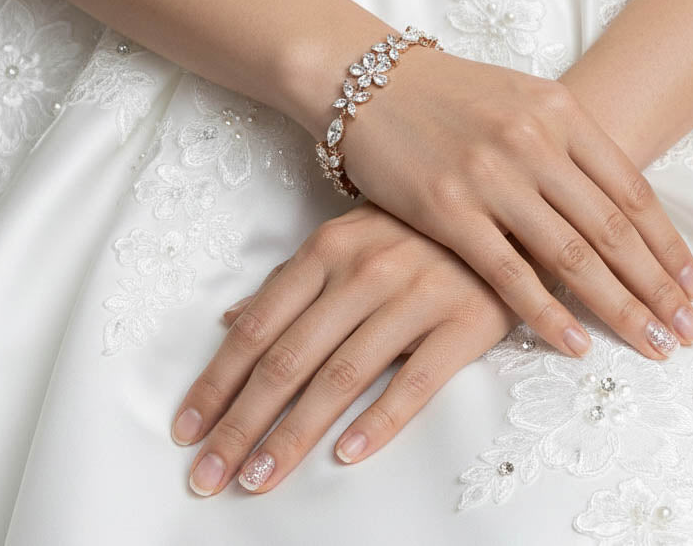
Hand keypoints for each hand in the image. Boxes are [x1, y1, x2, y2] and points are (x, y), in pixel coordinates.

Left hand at [172, 201, 519, 496]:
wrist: (505, 213)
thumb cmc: (417, 229)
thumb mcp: (347, 238)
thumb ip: (290, 280)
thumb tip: (230, 319)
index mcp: (328, 248)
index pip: (258, 326)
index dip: (217, 381)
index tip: (187, 429)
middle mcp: (364, 270)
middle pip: (288, 359)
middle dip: (241, 424)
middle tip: (208, 475)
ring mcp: (415, 295)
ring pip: (340, 376)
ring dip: (293, 435)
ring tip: (259, 478)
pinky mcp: (464, 322)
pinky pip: (415, 381)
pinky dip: (378, 421)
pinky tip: (345, 456)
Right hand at [335, 45, 692, 359]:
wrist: (368, 80)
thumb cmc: (447, 94)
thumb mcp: (519, 99)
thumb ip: (567, 144)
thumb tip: (613, 203)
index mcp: (559, 112)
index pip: (632, 190)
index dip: (668, 245)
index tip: (692, 287)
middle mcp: (533, 142)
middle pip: (613, 230)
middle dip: (658, 287)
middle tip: (689, 332)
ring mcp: (490, 176)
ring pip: (572, 256)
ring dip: (620, 308)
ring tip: (654, 345)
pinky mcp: (447, 209)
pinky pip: (509, 273)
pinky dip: (549, 313)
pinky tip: (577, 342)